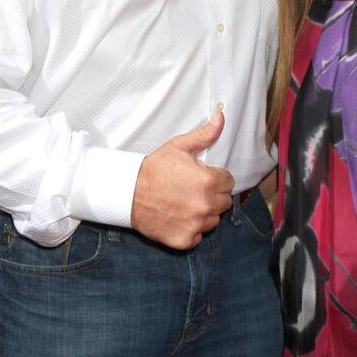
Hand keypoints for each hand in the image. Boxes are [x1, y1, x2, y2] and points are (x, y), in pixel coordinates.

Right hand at [131, 111, 233, 248]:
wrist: (128, 192)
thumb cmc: (154, 169)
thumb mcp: (179, 147)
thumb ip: (205, 134)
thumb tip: (220, 117)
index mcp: (207, 181)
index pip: (229, 181)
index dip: (216, 177)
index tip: (203, 177)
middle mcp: (205, 205)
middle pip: (224, 202)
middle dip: (212, 194)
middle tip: (193, 189)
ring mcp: (195, 225)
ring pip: (213, 220)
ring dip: (204, 212)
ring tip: (185, 203)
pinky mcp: (185, 240)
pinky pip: (199, 236)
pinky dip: (192, 229)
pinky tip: (179, 217)